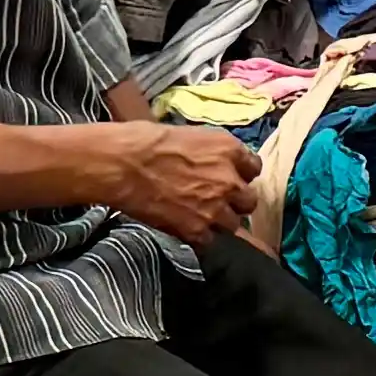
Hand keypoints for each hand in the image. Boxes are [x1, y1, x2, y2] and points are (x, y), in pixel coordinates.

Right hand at [95, 122, 260, 244]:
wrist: (121, 165)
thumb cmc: (146, 141)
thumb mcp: (189, 135)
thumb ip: (211, 152)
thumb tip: (214, 163)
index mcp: (229, 149)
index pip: (254, 168)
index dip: (240, 175)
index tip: (230, 177)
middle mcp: (229, 180)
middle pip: (249, 201)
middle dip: (234, 201)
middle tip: (215, 199)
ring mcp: (215, 208)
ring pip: (232, 224)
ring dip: (218, 221)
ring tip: (198, 215)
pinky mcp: (196, 230)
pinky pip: (209, 240)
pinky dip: (198, 236)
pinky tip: (184, 225)